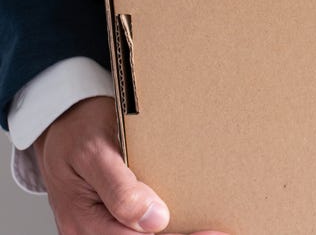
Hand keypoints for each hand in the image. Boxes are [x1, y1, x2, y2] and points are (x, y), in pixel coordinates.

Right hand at [33, 96, 228, 234]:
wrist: (62, 126)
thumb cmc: (78, 133)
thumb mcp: (94, 153)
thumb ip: (120, 189)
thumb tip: (154, 220)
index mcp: (84, 220)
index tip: (210, 232)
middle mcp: (90, 231)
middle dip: (183, 234)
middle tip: (218, 231)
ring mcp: (102, 228)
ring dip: (178, 230)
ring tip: (212, 229)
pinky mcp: (113, 221)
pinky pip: (139, 228)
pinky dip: (169, 225)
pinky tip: (192, 221)